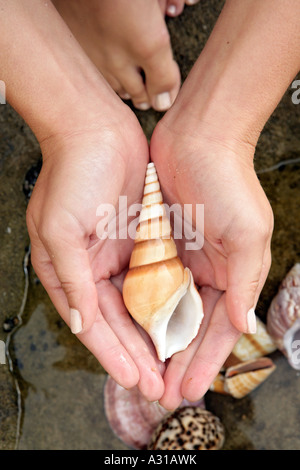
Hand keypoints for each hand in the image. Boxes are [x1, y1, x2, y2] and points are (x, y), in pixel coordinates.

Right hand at [26, 104, 164, 400]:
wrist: (98, 129)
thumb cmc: (73, 174)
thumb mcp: (60, 229)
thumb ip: (72, 279)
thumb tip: (82, 323)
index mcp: (68, 270)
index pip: (93, 323)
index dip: (113, 354)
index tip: (135, 379)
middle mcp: (93, 268)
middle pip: (118, 322)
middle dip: (137, 354)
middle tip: (159, 385)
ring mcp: (119, 256)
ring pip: (139, 306)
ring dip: (154, 335)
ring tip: (172, 365)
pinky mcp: (140, 241)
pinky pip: (155, 279)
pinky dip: (166, 303)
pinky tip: (180, 323)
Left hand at [150, 120, 273, 408]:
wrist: (199, 137)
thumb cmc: (228, 182)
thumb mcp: (249, 233)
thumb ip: (245, 281)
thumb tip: (243, 324)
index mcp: (232, 273)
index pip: (219, 328)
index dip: (205, 361)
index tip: (189, 389)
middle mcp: (207, 271)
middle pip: (191, 327)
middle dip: (178, 361)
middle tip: (163, 393)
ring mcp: (180, 260)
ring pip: (167, 312)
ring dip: (157, 343)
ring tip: (145, 372)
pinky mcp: (157, 245)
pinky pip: (147, 285)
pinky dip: (141, 310)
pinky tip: (131, 333)